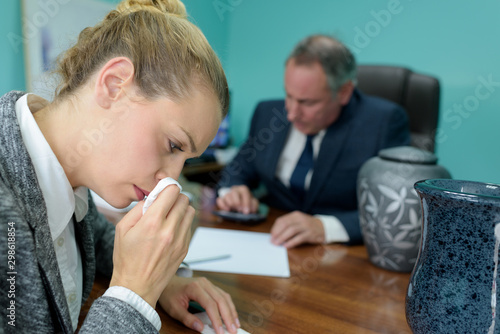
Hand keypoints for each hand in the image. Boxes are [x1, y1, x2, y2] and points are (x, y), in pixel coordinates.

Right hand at [110, 185, 193, 307]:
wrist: (136, 287)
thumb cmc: (126, 258)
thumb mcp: (122, 229)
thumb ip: (138, 209)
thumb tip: (152, 196)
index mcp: (152, 222)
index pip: (171, 191)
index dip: (167, 187)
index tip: (162, 189)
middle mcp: (169, 229)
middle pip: (183, 199)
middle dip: (174, 197)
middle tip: (165, 202)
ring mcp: (180, 240)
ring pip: (190, 211)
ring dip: (181, 209)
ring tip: (168, 215)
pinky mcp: (185, 248)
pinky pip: (189, 226)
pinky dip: (182, 223)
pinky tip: (170, 229)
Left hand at [159, 275, 239, 333]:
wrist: (168, 282)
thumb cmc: (170, 294)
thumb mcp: (174, 309)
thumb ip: (187, 319)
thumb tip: (200, 328)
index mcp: (195, 288)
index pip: (210, 304)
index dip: (217, 319)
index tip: (220, 332)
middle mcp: (204, 283)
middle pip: (221, 300)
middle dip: (228, 317)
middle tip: (232, 331)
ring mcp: (208, 283)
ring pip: (225, 297)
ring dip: (231, 311)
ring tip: (235, 325)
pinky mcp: (210, 286)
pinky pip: (223, 295)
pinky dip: (228, 306)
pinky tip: (231, 315)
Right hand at [216, 185, 258, 213]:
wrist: (241, 202)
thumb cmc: (247, 202)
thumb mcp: (253, 203)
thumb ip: (254, 205)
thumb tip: (251, 210)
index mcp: (243, 189)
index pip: (244, 191)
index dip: (246, 202)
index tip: (246, 211)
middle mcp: (235, 190)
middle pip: (234, 193)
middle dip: (237, 202)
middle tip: (239, 210)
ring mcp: (228, 194)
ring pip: (226, 196)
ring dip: (230, 204)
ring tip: (234, 210)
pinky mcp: (222, 199)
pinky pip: (219, 200)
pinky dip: (222, 205)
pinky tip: (227, 210)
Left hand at [270, 211, 324, 247]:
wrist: (323, 227)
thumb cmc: (307, 226)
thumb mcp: (298, 222)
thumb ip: (288, 226)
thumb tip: (275, 234)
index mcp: (295, 215)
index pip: (281, 220)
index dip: (275, 229)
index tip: (271, 236)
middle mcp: (300, 219)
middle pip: (285, 225)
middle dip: (277, 234)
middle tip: (272, 241)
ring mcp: (306, 226)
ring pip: (291, 231)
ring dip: (282, 238)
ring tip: (277, 244)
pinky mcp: (310, 234)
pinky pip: (299, 238)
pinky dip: (291, 242)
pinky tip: (286, 246)